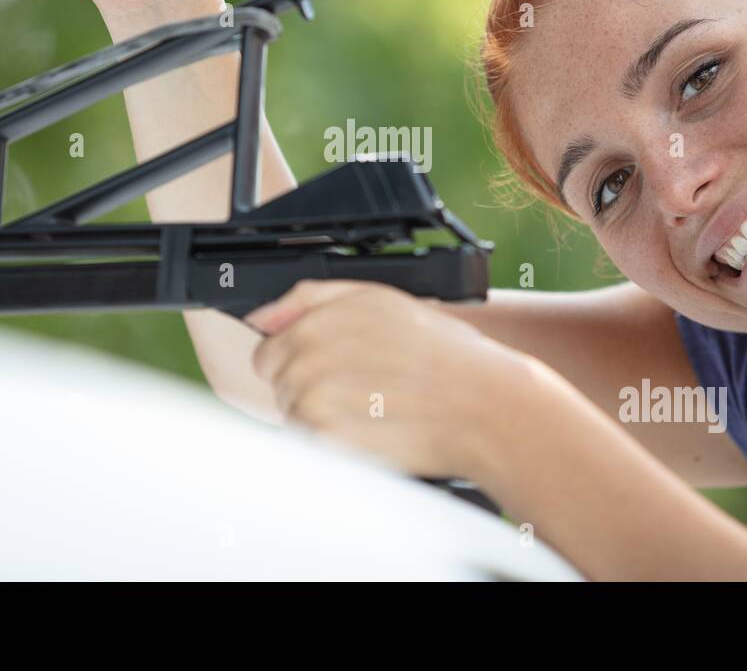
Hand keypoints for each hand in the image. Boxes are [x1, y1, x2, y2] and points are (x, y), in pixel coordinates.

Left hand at [246, 281, 531, 479]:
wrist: (485, 406)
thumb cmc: (444, 355)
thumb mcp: (380, 300)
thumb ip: (311, 300)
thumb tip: (261, 316)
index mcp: (318, 320)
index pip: (269, 350)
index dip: (300, 362)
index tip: (334, 369)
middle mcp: (309, 355)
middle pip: (279, 387)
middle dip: (310, 390)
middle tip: (363, 389)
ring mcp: (314, 400)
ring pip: (294, 419)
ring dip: (324, 420)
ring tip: (373, 411)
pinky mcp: (327, 440)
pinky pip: (311, 447)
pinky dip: (336, 445)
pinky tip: (372, 432)